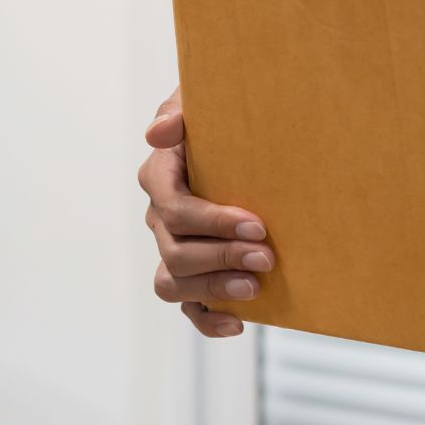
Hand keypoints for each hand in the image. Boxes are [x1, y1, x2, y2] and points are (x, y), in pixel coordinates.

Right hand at [138, 87, 274, 336]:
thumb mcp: (204, 100)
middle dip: (222, 257)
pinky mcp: (193, 271)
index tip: (257, 224)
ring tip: (255, 288)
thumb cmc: (224, 113)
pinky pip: (188, 306)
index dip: (212, 221)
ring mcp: (173, 245)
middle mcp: (161, 215)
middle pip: (176, 250)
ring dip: (215, 289)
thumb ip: (179, 111)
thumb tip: (158, 134)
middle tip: (267, 257)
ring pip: (174, 281)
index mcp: (161, 174)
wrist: (249, 136)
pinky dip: (209, 320)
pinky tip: (239, 323)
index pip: (174, 207)